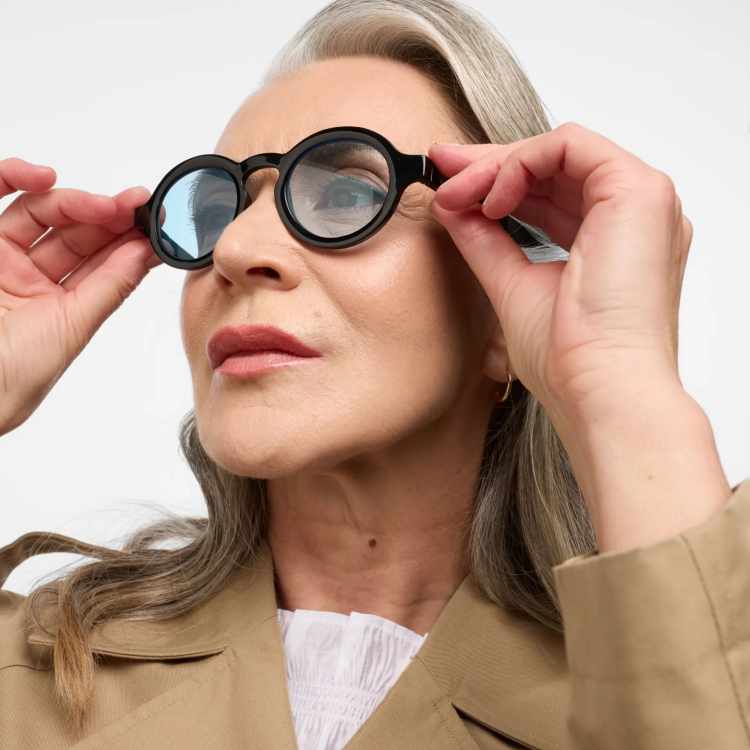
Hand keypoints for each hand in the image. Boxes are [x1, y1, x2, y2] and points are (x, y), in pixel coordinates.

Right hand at [0, 157, 160, 434]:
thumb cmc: (14, 375)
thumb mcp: (72, 327)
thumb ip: (109, 287)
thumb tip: (146, 253)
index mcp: (60, 303)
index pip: (101, 262)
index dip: (129, 241)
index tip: (157, 224)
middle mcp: (31, 278)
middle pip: (77, 233)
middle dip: (111, 217)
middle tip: (138, 206)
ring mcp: (2, 258)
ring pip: (42, 213)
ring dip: (78, 201)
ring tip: (109, 204)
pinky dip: (14, 177)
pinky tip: (44, 177)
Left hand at [428, 122, 692, 424]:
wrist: (599, 389)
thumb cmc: (568, 357)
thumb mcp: (512, 285)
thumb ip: (486, 243)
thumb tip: (452, 208)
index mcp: (612, 241)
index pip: (551, 193)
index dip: (498, 182)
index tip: (451, 185)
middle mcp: (632, 218)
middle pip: (553, 167)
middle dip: (490, 164)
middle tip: (442, 168)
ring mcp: (642, 201)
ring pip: (560, 151)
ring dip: (498, 165)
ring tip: (455, 192)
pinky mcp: (640, 191)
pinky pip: (570, 147)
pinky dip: (522, 163)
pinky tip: (493, 200)